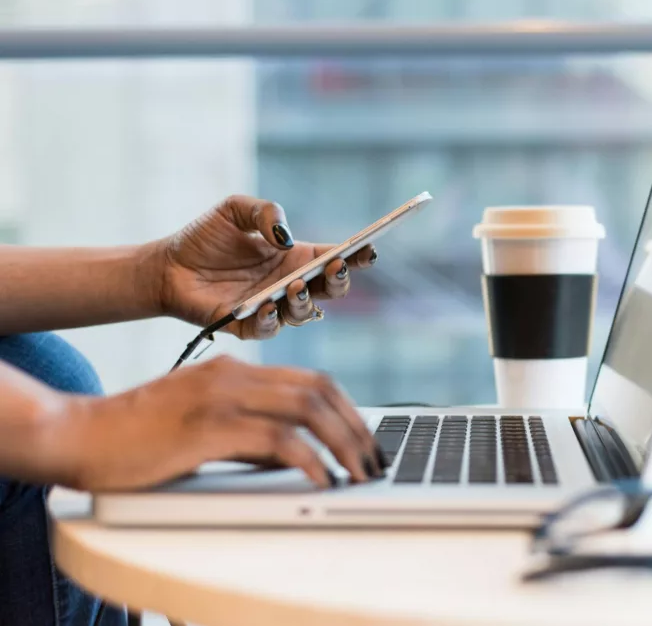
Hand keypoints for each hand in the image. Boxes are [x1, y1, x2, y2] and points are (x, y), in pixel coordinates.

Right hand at [45, 356, 385, 491]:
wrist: (79, 435)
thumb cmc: (138, 437)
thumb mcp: (204, 426)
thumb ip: (249, 433)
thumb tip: (295, 456)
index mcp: (234, 370)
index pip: (312, 380)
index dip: (348, 409)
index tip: (366, 440)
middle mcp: (233, 374)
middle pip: (319, 389)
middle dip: (357, 427)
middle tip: (374, 460)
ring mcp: (221, 396)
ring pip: (307, 409)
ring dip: (343, 443)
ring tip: (359, 473)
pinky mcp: (208, 426)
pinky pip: (276, 439)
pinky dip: (309, 460)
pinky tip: (321, 479)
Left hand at [153, 195, 377, 338]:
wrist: (167, 266)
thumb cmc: (205, 237)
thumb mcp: (235, 209)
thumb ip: (265, 212)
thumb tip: (285, 237)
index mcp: (295, 258)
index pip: (335, 258)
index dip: (356, 255)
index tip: (368, 249)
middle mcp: (289, 284)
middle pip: (330, 290)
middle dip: (339, 280)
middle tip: (335, 267)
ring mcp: (272, 307)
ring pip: (305, 313)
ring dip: (305, 301)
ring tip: (295, 286)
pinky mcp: (247, 326)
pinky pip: (268, 329)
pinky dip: (271, 319)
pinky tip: (267, 304)